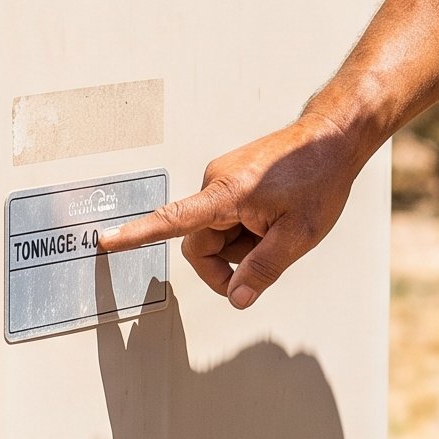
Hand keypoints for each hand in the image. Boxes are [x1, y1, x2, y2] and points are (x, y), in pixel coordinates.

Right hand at [99, 114, 372, 309]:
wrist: (331, 139)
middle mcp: (215, 182)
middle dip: (228, 262)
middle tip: (267, 259)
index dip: (138, 235)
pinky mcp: (230, 180)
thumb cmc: (318, 178)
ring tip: (278, 228)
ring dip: (241, 245)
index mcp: (227, 194)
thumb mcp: (299, 235)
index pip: (173, 220)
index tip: (107, 241)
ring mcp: (222, 179)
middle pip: (200, 243)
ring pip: (215, 233)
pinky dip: (246, 230)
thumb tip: (236, 299)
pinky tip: (275, 218)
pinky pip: (226, 219)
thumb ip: (264, 270)